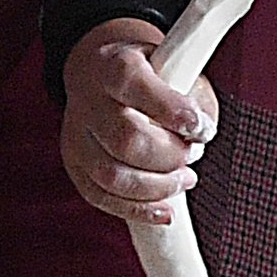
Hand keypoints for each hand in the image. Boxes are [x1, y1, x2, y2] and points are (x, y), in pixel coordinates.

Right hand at [64, 20, 211, 226]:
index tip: (202, 128)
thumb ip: (193, 97)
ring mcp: (76, 134)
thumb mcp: (178, 66)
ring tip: (185, 179)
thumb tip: (201, 133)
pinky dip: (137, 210)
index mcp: (114, 65)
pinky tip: (165, 210)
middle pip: (125, 139)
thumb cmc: (149, 72)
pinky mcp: (74, 162)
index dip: (173, 112)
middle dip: (169, 156)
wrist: (100, 69)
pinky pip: (100, 197)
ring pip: (111, 176)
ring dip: (157, 187)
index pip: (135, 86)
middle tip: (193, 154)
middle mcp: (88, 100)